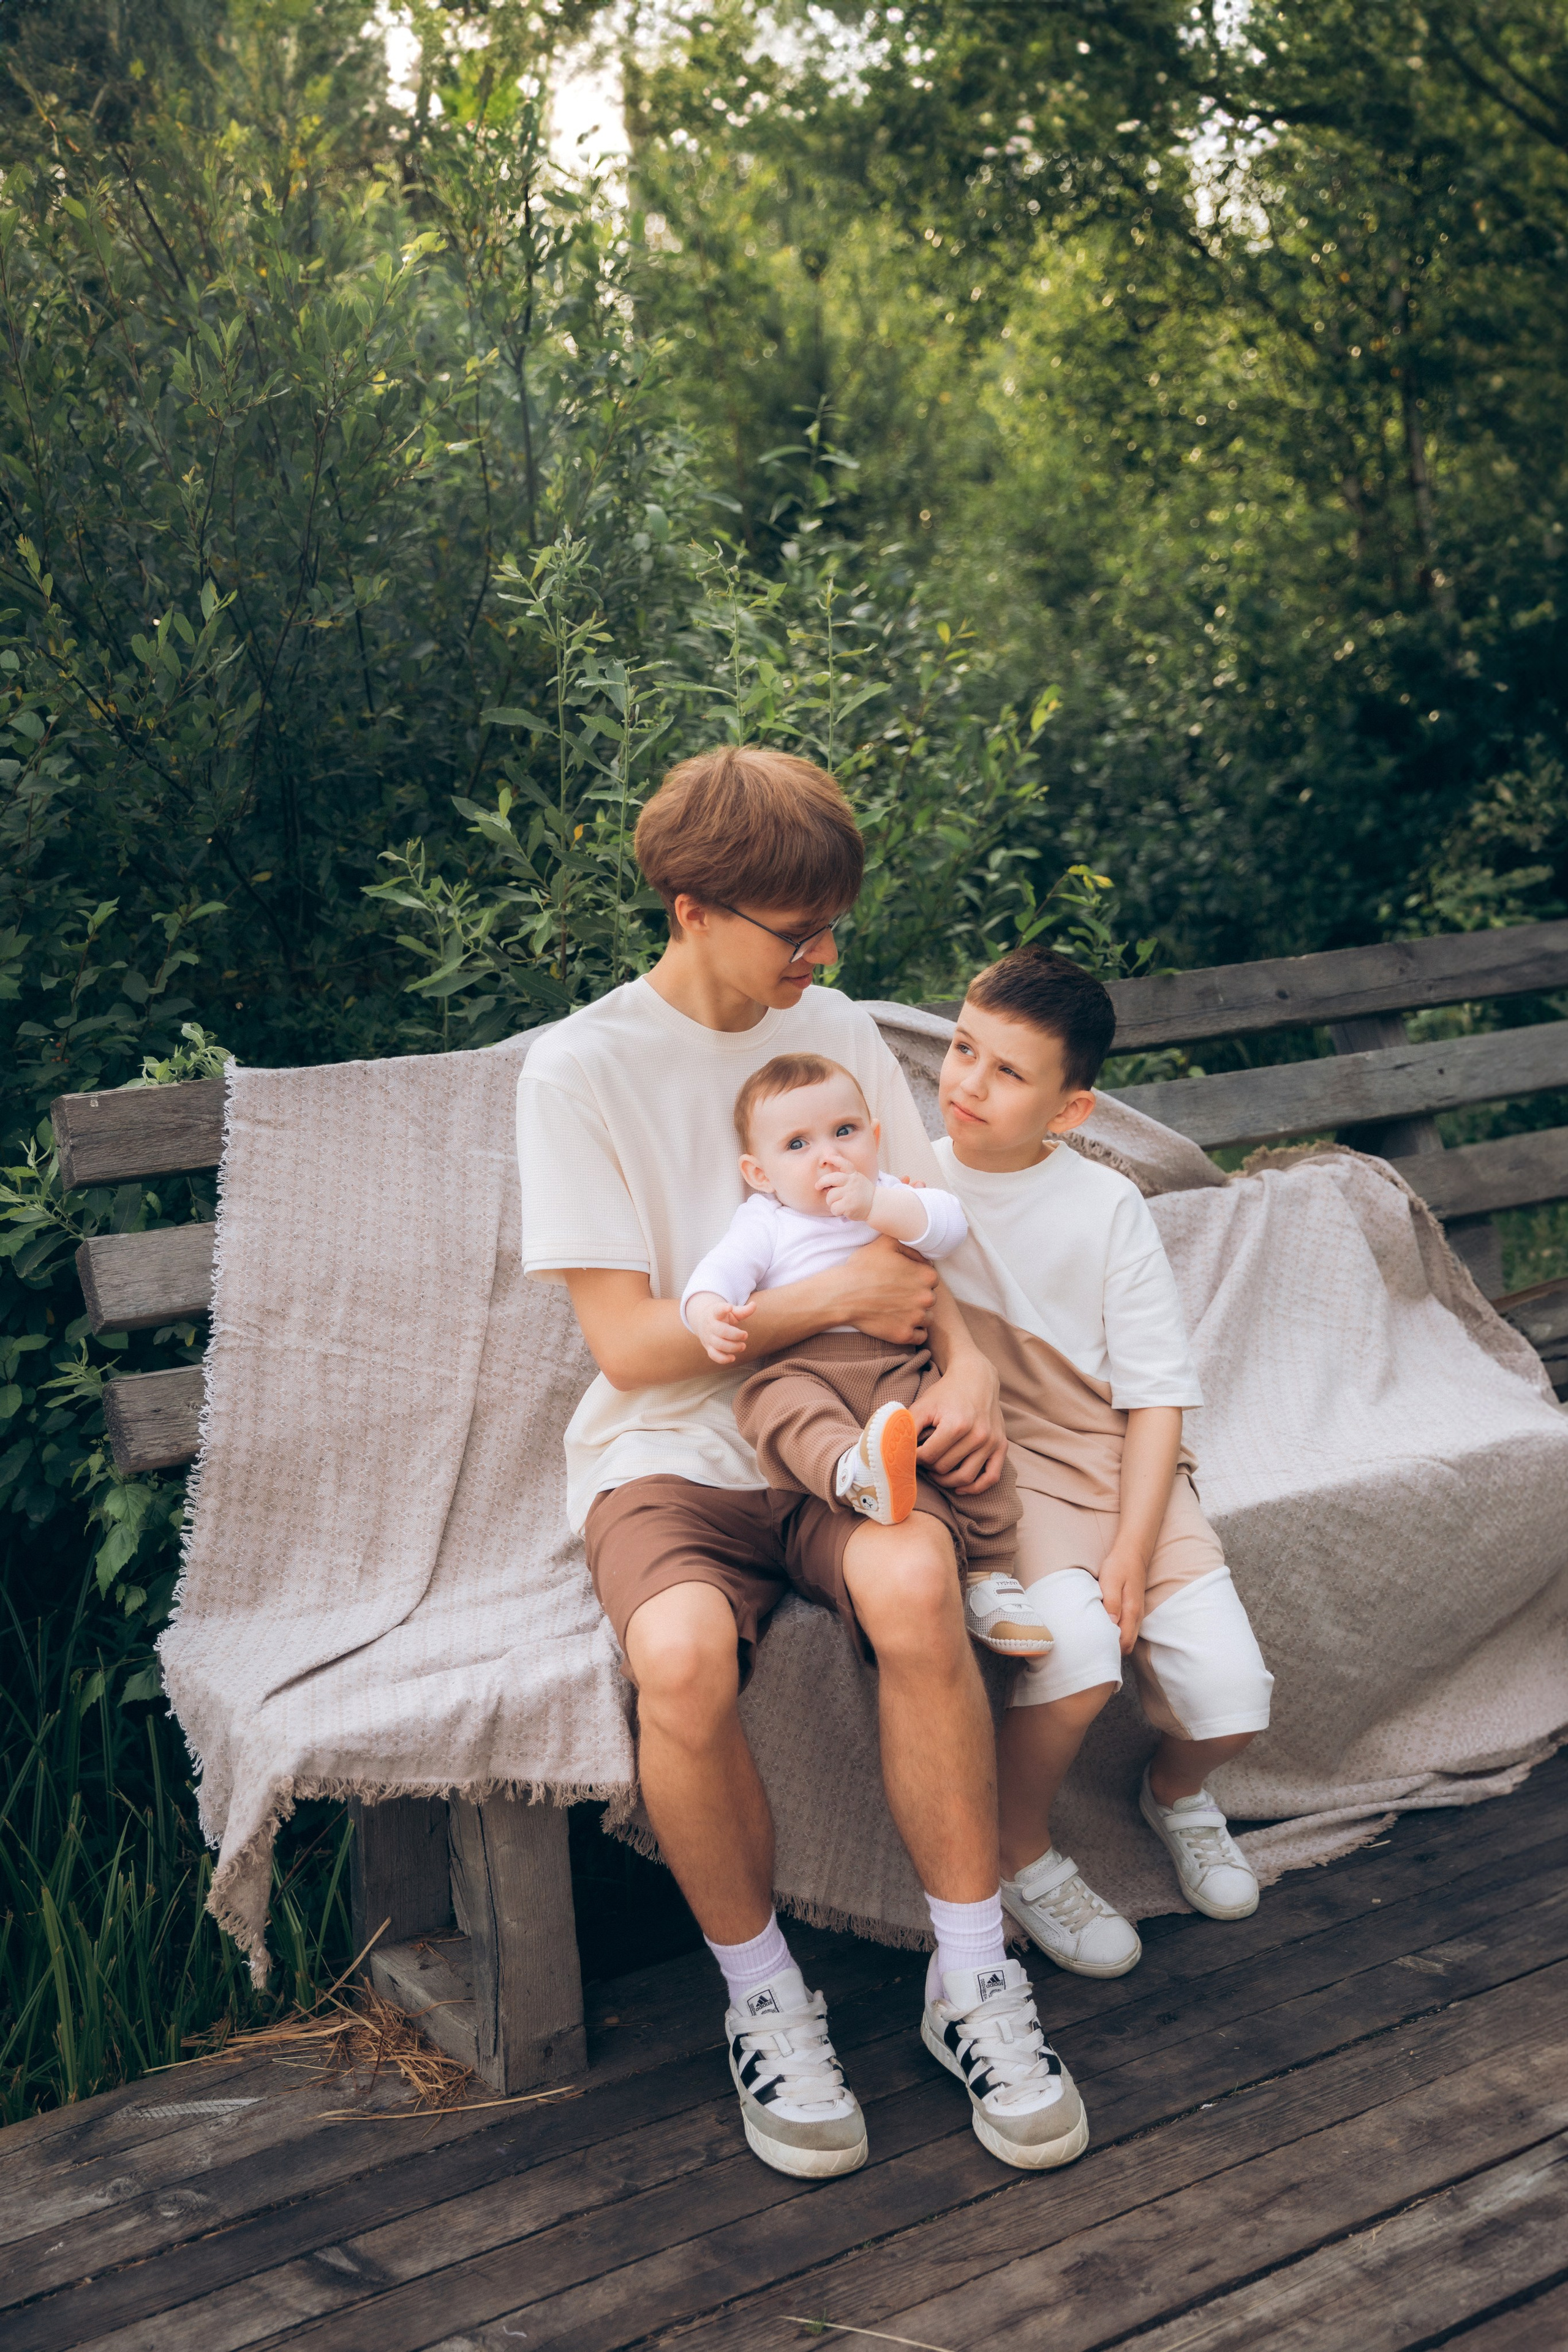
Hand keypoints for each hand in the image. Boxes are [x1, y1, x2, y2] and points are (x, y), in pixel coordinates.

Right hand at [685, 1291, 755, 1365]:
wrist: (702, 1321)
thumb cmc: (722, 1316)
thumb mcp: (731, 1311)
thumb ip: (742, 1310)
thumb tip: (754, 1305)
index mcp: (715, 1313)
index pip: (718, 1310)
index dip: (723, 1309)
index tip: (729, 1307)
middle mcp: (710, 1325)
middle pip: (721, 1331)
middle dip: (735, 1334)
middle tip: (746, 1335)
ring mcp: (708, 1337)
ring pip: (718, 1344)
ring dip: (732, 1347)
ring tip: (743, 1346)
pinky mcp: (708, 1347)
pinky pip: (713, 1355)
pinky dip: (723, 1359)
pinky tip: (733, 1358)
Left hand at [818, 1153, 875, 1221]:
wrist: (876, 1206)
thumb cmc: (862, 1194)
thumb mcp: (856, 1180)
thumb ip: (844, 1179)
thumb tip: (825, 1186)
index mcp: (853, 1175)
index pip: (843, 1163)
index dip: (833, 1159)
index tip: (825, 1158)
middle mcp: (852, 1182)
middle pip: (831, 1179)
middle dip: (821, 1182)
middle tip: (818, 1186)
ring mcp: (850, 1193)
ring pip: (830, 1196)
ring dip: (831, 1202)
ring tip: (839, 1204)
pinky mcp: (849, 1205)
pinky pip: (834, 1207)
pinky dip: (835, 1211)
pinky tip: (842, 1211)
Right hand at [831, 1232, 937, 1344]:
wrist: (842, 1294)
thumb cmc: (862, 1267)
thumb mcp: (887, 1242)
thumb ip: (911, 1244)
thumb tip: (925, 1256)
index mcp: (926, 1276)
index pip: (932, 1279)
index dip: (918, 1279)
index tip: (904, 1280)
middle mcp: (926, 1297)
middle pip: (930, 1298)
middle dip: (918, 1297)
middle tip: (898, 1295)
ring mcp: (916, 1318)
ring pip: (927, 1318)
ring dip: (917, 1315)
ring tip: (898, 1309)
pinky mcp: (905, 1335)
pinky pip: (921, 1336)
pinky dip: (914, 1331)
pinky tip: (900, 1323)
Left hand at [911, 1353, 1007, 1492]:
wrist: (976, 1379)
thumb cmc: (946, 1393)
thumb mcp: (923, 1405)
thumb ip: (907, 1426)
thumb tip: (896, 1450)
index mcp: (956, 1424)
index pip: (928, 1457)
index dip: (915, 1458)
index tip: (912, 1453)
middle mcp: (978, 1435)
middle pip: (945, 1468)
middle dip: (930, 1467)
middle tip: (923, 1460)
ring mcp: (992, 1442)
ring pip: (965, 1478)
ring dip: (947, 1481)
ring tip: (936, 1473)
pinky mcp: (1001, 1446)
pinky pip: (991, 1477)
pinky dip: (975, 1487)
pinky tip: (959, 1486)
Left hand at [1098, 1542, 1146, 1655]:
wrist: (1132, 1553)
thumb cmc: (1119, 1566)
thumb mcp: (1111, 1581)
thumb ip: (1112, 1602)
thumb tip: (1111, 1624)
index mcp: (1132, 1611)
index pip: (1125, 1643)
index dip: (1111, 1650)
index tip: (1095, 1650)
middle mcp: (1137, 1616)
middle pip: (1127, 1645)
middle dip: (1112, 1649)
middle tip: (1093, 1647)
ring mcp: (1137, 1614)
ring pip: (1128, 1638)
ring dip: (1115, 1641)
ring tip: (1096, 1639)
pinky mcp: (1134, 1610)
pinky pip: (1128, 1629)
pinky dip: (1118, 1633)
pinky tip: (1104, 1627)